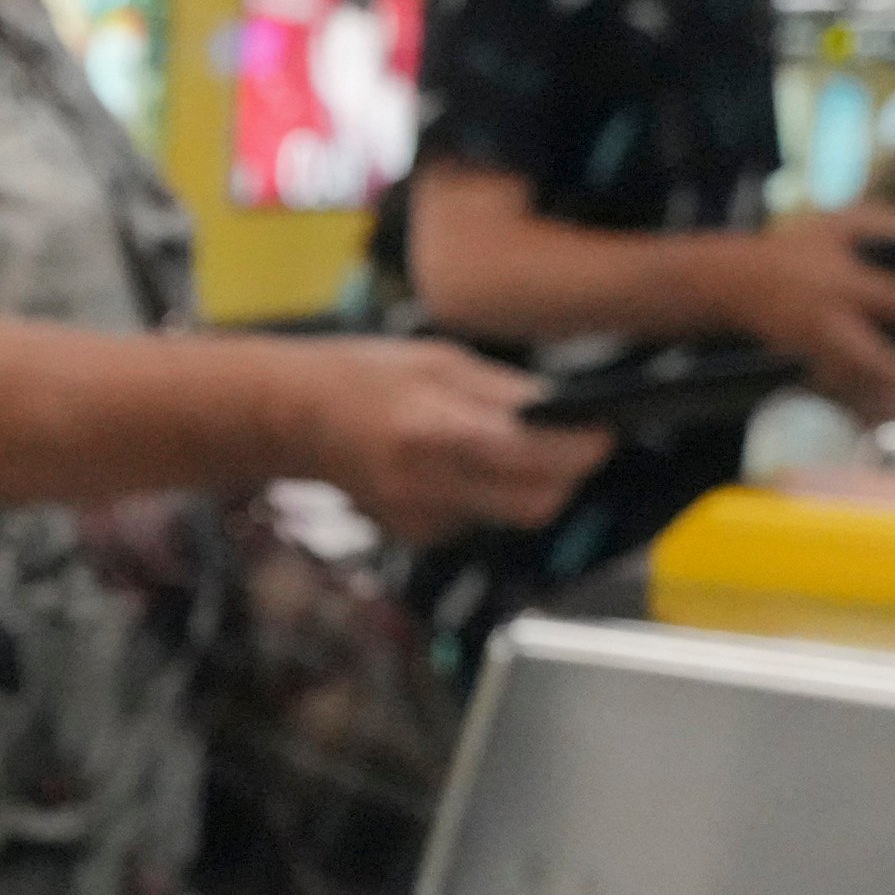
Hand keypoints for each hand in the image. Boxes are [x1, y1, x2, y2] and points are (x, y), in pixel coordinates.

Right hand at [289, 338, 610, 544]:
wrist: (291, 419)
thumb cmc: (362, 376)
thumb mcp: (438, 360)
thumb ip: (504, 390)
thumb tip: (566, 406)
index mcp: (436, 431)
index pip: (534, 457)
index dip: (581, 448)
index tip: (604, 432)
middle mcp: (430, 486)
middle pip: (536, 505)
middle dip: (566, 476)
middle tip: (575, 443)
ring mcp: (421, 518)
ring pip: (510, 514)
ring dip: (526, 483)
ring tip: (504, 442)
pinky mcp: (417, 534)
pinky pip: (479, 518)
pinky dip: (487, 493)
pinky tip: (457, 462)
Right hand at [713, 209, 894, 419]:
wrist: (734, 283)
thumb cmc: (790, 249)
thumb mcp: (833, 224)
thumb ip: (880, 221)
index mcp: (842, 281)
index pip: (892, 297)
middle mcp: (830, 318)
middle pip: (872, 354)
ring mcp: (815, 346)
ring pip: (856, 377)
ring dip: (889, 391)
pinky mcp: (807, 360)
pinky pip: (841, 384)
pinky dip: (866, 395)